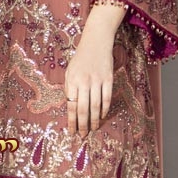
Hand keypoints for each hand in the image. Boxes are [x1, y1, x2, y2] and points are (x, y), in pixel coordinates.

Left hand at [64, 3, 124, 134]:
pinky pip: (107, 98)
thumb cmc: (80, 59)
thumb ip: (69, 89)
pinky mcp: (109, 79)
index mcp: (72, 81)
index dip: (72, 121)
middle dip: (82, 124)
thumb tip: (70, 108)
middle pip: (83, 109)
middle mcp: (84, 81)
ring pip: (96, 106)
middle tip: (83, 135)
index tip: (72, 132)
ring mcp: (97, 80)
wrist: (96, 42)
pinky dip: (104, 109)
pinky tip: (101, 116)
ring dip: (94, 120)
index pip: (71, 106)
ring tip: (93, 129)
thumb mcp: (69, 72)